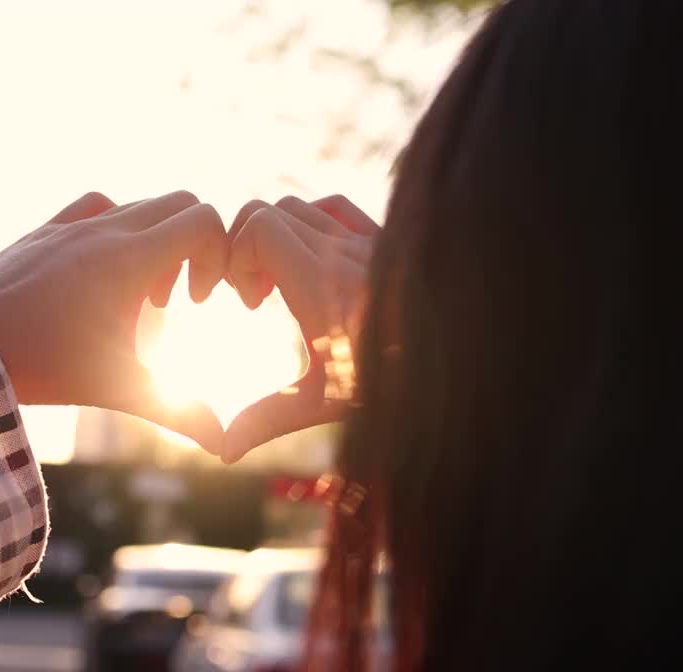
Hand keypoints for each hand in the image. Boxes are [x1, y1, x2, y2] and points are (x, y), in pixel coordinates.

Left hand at [0, 191, 228, 454]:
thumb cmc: (44, 368)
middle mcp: (104, 230)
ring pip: (137, 206)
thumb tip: (223, 445)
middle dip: (193, 246)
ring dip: (155, 240)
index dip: (219, 254)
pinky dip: (115, 227)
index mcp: (130, 259)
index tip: (200, 301)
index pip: (203, 220)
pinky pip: (95, 206)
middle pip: (178, 205)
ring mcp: (70, 225)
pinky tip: (102, 269)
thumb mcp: (117, 387)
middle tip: (177, 299)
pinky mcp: (42, 231)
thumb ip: (177, 412)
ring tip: (138, 294)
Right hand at [221, 195, 379, 462]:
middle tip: (254, 297)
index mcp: (321, 284)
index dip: (236, 255)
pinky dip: (310, 222)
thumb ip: (268, 419)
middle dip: (246, 248)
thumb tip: (224, 452)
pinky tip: (310, 262)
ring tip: (278, 284)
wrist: (458, 366)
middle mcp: (342, 252)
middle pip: (268, 212)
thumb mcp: (323, 403)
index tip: (246, 301)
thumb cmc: (392, 387)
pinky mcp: (383, 240)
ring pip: (298, 207)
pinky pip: (334, 207)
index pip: (259, 227)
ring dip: (274, 236)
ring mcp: (365, 241)